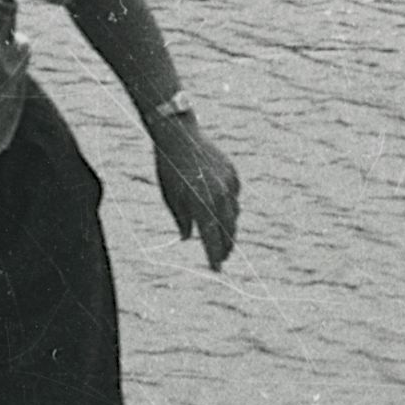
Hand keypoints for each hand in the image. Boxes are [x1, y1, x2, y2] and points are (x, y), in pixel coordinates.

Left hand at [149, 112, 240, 267]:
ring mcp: (229, 183)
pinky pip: (234, 196)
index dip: (214, 256)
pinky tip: (224, 213)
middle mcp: (219, 195)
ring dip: (229, 228)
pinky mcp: (233, 174)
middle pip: (228, 230)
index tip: (216, 269)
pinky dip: (230, 206)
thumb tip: (187, 238)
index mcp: (201, 203)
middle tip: (222, 258)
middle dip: (225, 246)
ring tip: (225, 240)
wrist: (179, 135)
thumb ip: (182, 220)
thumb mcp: (171, 197)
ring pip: (234, 214)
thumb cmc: (169, 168)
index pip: (211, 238)